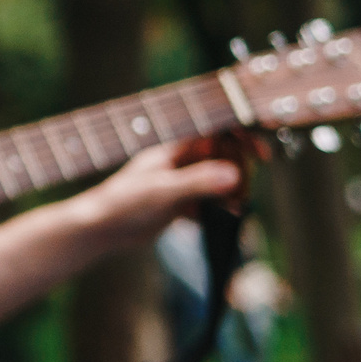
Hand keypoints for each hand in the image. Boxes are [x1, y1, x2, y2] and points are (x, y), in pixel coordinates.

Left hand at [69, 139, 244, 253]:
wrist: (99, 230)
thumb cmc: (122, 203)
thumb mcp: (162, 191)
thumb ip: (197, 182)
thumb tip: (235, 174)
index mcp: (173, 149)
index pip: (214, 131)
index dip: (241, 137)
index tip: (261, 154)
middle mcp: (178, 162)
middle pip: (221, 157)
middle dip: (240, 172)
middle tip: (246, 192)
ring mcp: (178, 182)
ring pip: (216, 182)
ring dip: (231, 194)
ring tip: (236, 209)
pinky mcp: (177, 204)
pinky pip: (207, 203)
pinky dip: (218, 211)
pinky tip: (221, 221)